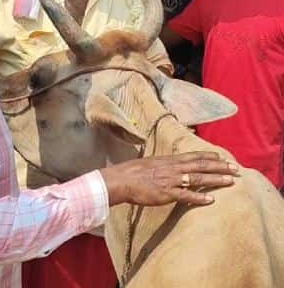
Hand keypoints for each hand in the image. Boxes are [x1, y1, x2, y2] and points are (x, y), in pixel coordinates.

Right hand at [100, 151, 239, 206]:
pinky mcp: (167, 193)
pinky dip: (200, 198)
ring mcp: (171, 181)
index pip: (193, 156)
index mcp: (169, 160)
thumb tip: (168, 166)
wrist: (120, 180)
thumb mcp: (149, 163)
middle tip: (236, 168)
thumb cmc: (131, 172)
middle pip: (201, 166)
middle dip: (220, 167)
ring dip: (216, 180)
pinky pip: (186, 195)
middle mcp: (173, 168)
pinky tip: (211, 200)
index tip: (222, 156)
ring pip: (198, 179)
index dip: (209, 156)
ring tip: (231, 181)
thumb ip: (162, 165)